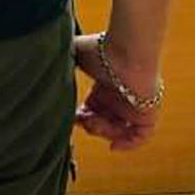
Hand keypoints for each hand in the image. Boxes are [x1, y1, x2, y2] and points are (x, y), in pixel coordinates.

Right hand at [73, 32, 160, 151]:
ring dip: (103, 132)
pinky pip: (140, 136)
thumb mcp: (75, 54)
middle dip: (90, 125)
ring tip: (95, 123)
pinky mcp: (147, 114)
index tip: (73, 116)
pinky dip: (128, 144)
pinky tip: (113, 145)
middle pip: (103, 123)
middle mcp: (119, 99)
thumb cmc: (102, 48)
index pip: (92, 110)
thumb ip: (62, 62)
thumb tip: (47, 65)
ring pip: (118, 131)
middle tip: (84, 119)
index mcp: (104, 87)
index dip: (81, 117)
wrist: (127, 51)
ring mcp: (133, 107)